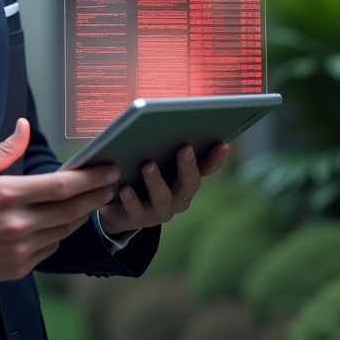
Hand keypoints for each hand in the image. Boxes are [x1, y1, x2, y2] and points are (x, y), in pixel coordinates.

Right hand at [0, 118, 118, 281]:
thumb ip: (5, 150)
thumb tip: (24, 126)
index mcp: (6, 194)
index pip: (61, 186)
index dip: (90, 178)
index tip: (107, 170)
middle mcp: (17, 224)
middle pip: (71, 210)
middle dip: (96, 196)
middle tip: (110, 186)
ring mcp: (19, 249)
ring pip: (64, 231)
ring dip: (80, 216)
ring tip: (90, 203)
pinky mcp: (18, 267)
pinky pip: (50, 250)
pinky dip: (59, 235)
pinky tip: (59, 224)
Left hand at [96, 143, 229, 236]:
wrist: (116, 206)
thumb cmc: (137, 175)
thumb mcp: (149, 158)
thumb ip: (157, 144)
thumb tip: (154, 121)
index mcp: (184, 179)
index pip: (205, 169)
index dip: (215, 159)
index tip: (223, 144)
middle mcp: (178, 197)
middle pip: (189, 184)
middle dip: (188, 166)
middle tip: (185, 148)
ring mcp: (161, 210)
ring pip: (163, 197)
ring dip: (156, 181)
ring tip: (148, 166)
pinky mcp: (139, 219)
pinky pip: (137, 211)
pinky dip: (132, 199)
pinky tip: (125, 188)